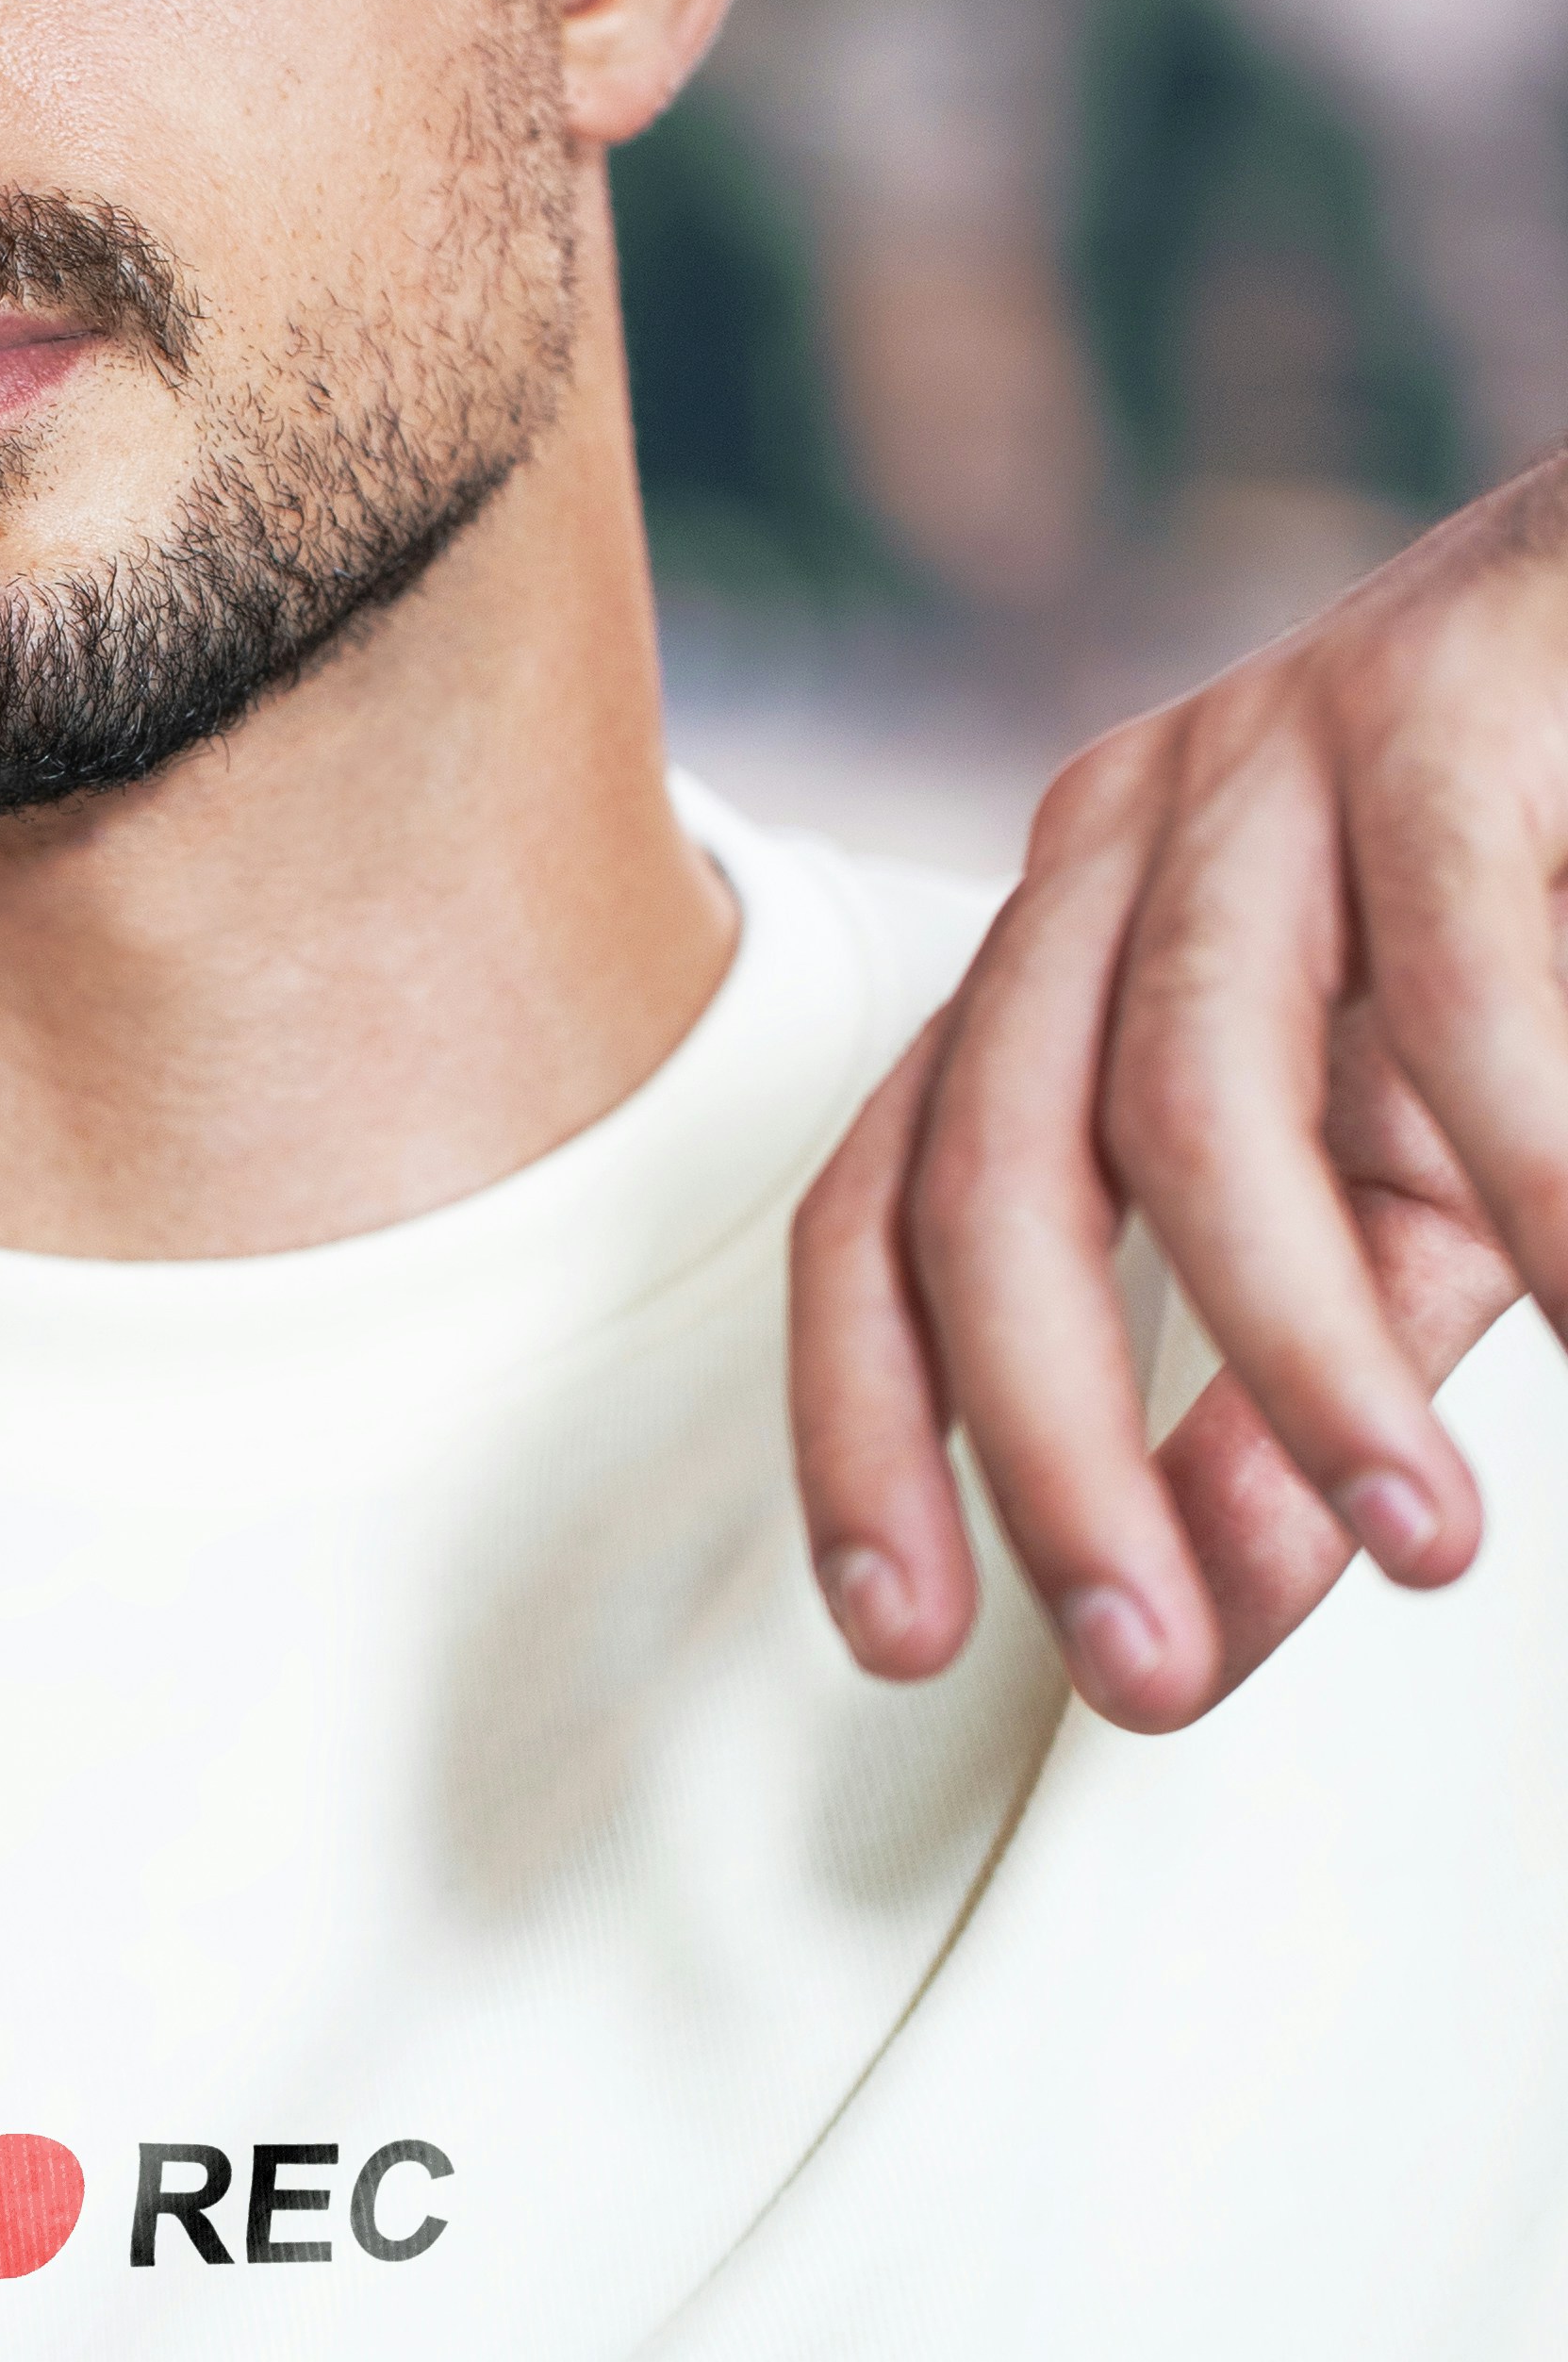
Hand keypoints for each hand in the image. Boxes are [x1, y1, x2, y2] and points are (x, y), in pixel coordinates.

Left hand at [791, 458, 1567, 1728]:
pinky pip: (1457, 985)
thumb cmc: (1559, 923)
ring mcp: (1263, 756)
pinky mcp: (1443, 693)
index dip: (863, 1428)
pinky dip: (1538, 1175)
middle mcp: (1113, 847)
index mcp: (1063, 957)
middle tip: (1143, 1668)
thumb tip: (1193, 1626)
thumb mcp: (1410, 1199)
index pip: (880, 1212)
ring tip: (1426, 1546)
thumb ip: (1291, 1399)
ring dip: (1299, 1357)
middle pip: (987, 1178)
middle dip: (1051, 1449)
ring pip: (1189, 1098)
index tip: (900, 1639)